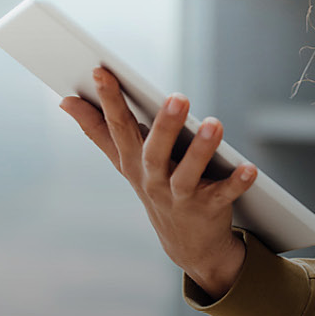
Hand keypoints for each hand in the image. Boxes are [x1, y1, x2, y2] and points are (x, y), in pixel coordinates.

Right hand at [60, 68, 254, 298]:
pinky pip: (224, 194)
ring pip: (187, 174)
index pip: (118, 128)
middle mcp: (153, 180)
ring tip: (214, 124)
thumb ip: (97, 130)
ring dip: (201, 150)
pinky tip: (249, 168)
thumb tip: (65, 100)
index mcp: (133, 162)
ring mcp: (180, 197)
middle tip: (178, 96)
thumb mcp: (125, 161)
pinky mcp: (209, 209)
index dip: (109, 101)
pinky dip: (237, 182)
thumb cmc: (155, 186)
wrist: (186, 243)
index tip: (101, 72)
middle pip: (154, 152)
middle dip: (164, 125)